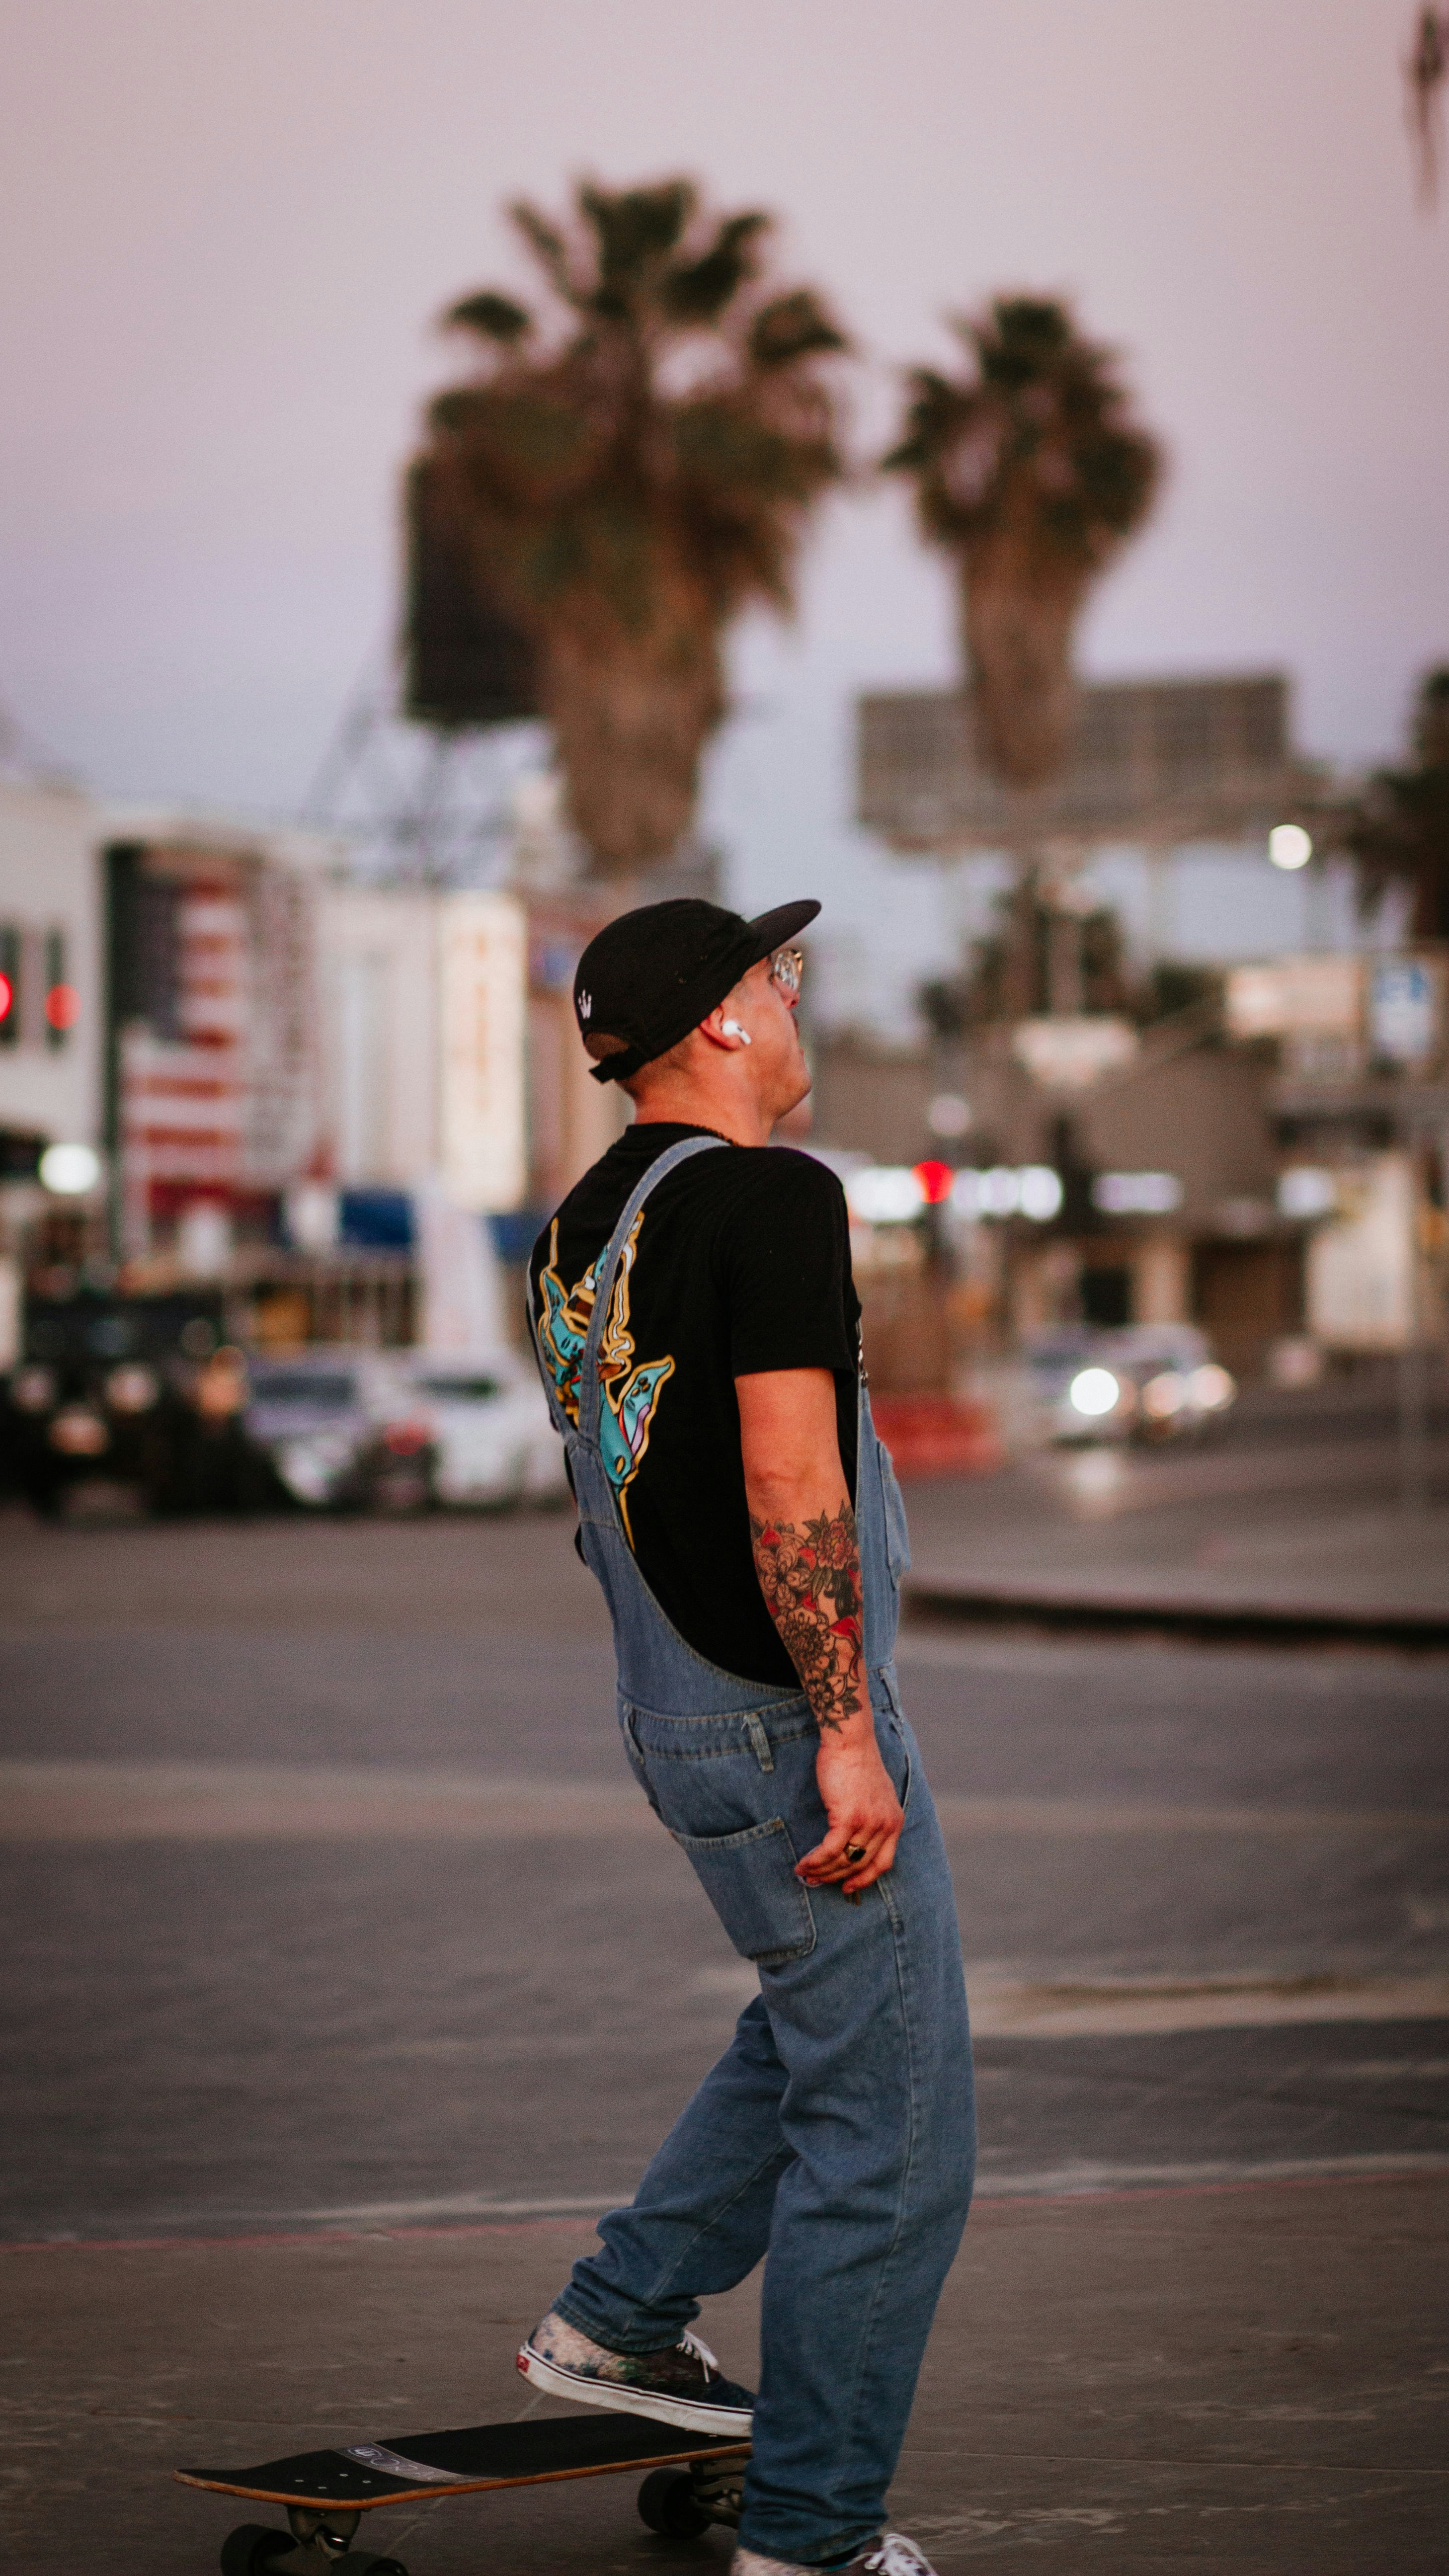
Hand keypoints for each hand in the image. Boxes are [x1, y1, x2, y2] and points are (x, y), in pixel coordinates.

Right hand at [795, 1726, 903, 1896]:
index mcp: (894, 1821)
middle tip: (816, 1881)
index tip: (849, 1887)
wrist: (851, 1742)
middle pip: (860, 1864)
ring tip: (805, 1873)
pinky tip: (803, 1864)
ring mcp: (868, 1823)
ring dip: (822, 1871)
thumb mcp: (876, 1794)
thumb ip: (873, 1817)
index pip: (884, 1863)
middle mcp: (885, 1825)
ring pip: (843, 1860)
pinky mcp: (848, 1818)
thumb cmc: (857, 1763)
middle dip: (836, 1877)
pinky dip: (815, 1860)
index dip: (865, 1879)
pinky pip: (830, 1850)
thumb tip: (855, 1840)